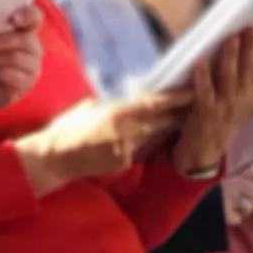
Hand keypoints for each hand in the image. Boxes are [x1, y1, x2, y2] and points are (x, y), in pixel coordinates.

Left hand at [0, 6, 44, 134]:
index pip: (34, 16)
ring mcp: (31, 67)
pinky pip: (11, 76)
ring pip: (16, 58)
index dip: (28, 15)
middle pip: (26, 40)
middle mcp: (31, 47)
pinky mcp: (25, 85)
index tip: (13, 19)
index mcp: (22, 29)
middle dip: (1, 41)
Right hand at [11, 90, 191, 194]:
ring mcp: (124, 147)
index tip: (192, 90)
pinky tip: (145, 141)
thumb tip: (114, 99)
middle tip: (198, 102)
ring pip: (150, 135)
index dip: (175, 98)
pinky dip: (142, 144)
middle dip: (179, 112)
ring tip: (180, 118)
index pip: (152, 104)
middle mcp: (124, 130)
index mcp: (116, 112)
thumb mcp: (86, 108)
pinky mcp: (122, 162)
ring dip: (164, 128)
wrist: (54, 157)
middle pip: (159, 120)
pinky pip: (137, 150)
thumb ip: (106, 105)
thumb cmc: (66, 129)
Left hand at [172, 26, 252, 178]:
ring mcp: (225, 103)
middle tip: (252, 26)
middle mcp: (243, 97)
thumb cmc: (231, 117)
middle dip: (252, 47)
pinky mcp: (206, 109)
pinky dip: (203, 76)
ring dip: (231, 57)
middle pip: (250, 69)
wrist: (209, 147)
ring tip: (232, 37)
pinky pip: (205, 91)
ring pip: (230, 77)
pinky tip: (200, 59)